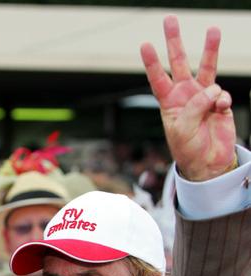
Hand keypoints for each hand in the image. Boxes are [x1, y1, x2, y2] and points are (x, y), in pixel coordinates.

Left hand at [140, 15, 235, 180]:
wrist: (207, 162)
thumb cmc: (187, 149)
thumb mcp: (182, 131)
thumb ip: (194, 109)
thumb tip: (211, 91)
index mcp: (168, 102)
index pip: (157, 78)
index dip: (152, 62)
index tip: (145, 45)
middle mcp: (185, 94)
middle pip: (179, 62)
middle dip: (174, 41)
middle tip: (170, 20)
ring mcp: (204, 96)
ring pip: (206, 68)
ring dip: (210, 49)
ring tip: (213, 30)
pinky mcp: (221, 102)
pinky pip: (222, 95)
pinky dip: (222, 101)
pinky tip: (220, 110)